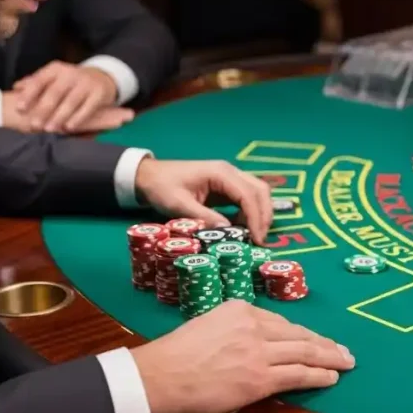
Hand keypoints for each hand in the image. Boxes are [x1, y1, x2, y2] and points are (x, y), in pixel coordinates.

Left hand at [11, 61, 118, 132]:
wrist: (102, 77)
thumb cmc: (71, 81)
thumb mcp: (53, 77)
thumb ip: (34, 83)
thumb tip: (15, 88)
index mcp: (55, 69)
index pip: (39, 81)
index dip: (29, 95)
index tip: (20, 108)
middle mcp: (71, 74)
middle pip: (55, 93)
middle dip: (43, 109)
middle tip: (34, 124)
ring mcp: (86, 83)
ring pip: (71, 102)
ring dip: (59, 116)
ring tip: (50, 129)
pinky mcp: (99, 93)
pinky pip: (87, 108)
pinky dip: (78, 118)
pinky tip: (69, 127)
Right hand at [131, 300, 354, 412]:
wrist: (159, 376)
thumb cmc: (174, 356)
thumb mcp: (207, 326)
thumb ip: (233, 331)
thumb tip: (250, 346)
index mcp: (240, 309)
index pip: (279, 322)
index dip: (300, 334)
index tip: (313, 340)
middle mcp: (253, 325)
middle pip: (298, 334)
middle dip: (323, 343)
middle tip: (342, 350)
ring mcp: (258, 351)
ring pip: (305, 352)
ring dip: (330, 358)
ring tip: (345, 363)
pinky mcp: (259, 378)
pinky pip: (298, 374)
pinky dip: (319, 376)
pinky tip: (331, 378)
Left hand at [134, 158, 273, 243]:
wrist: (149, 175)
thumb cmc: (162, 187)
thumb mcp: (179, 204)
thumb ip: (203, 217)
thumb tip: (228, 231)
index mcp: (220, 173)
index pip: (248, 195)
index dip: (256, 218)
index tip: (256, 239)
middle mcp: (230, 172)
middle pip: (260, 190)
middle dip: (264, 215)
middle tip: (259, 240)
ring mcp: (229, 178)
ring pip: (257, 192)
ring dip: (260, 213)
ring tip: (254, 236)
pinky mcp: (226, 186)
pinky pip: (247, 197)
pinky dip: (250, 212)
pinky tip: (243, 228)